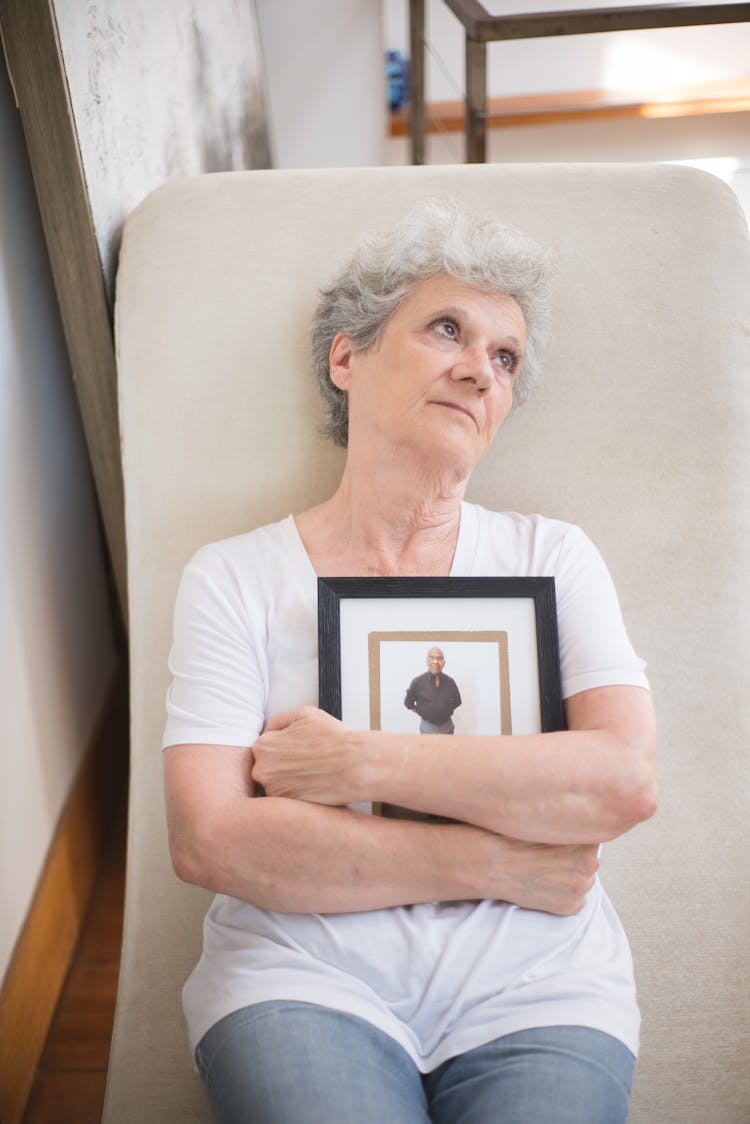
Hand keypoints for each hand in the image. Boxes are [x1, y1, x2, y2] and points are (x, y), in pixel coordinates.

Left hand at [251, 706, 366, 804]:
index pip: (264, 747)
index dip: (282, 746)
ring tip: (311, 772)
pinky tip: (312, 784)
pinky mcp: (288, 806)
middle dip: (282, 764)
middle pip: (266, 767)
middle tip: (304, 760)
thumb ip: (280, 720)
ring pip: (275, 784)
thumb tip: (270, 728)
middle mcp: (262, 770)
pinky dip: (296, 792)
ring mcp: (274, 791)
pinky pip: (286, 798)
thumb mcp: (305, 714)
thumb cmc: (334, 739)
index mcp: (263, 746)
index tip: (294, 748)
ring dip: (288, 779)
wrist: (355, 765)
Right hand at [475, 833, 599, 915]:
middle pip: (589, 859)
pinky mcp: (571, 906)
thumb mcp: (544, 818)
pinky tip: (544, 884)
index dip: (574, 838)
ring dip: (569, 876)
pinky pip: (576, 900)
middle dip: (574, 857)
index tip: (560, 839)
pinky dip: (563, 894)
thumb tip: (578, 821)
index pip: (592, 836)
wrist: (491, 863)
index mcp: (585, 837)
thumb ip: (567, 822)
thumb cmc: (512, 836)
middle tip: (549, 855)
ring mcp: (580, 887)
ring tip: (544, 869)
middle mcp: (590, 863)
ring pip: (583, 879)